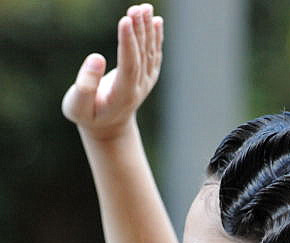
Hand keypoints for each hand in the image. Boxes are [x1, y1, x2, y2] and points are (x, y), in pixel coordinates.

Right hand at [61, 4, 162, 139]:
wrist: (108, 127)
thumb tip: (96, 58)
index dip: (128, 44)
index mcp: (122, 96)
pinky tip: (155, 21)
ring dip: (147, 29)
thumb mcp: (77, 107)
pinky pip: (153, 55)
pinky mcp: (147, 76)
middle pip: (141, 57)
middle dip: (139, 31)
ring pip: (149, 53)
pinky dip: (155, 37)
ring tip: (144, 8)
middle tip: (136, 8)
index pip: (129, 67)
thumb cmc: (88, 115)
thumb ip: (84, 86)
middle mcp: (139, 88)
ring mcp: (146, 83)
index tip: (125, 20)